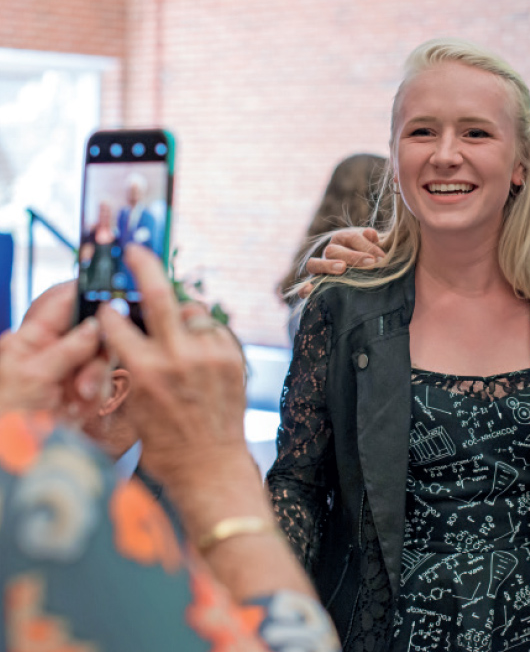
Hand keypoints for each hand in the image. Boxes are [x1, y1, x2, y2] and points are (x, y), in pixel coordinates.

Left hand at [0, 283, 105, 415]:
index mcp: (34, 337)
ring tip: (77, 402)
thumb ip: (68, 349)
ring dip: (95, 384)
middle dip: (94, 359)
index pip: (65, 302)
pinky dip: (95, 400)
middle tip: (85, 383)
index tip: (111, 304)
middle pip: (93, 334)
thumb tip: (95, 324)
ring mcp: (68, 369)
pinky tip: (76, 411)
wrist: (15, 458)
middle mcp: (54, 349)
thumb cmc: (8, 415)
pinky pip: (104, 385)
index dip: (89, 297)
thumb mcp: (34, 378)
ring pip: (102, 361)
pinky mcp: (80, 389)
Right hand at [97, 245, 247, 491]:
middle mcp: (178, 358)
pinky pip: (215, 328)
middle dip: (144, 265)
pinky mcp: (233, 357)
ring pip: (193, 309)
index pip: (119, 322)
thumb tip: (128, 331)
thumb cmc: (166, 444)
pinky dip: (204, 331)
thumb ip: (130, 364)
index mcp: (145, 371)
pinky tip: (198, 348)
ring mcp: (210, 355)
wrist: (211, 466)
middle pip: (160, 294)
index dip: (110, 312)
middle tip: (136, 250)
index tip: (108, 305)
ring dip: (181, 312)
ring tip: (177, 328)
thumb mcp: (131, 405)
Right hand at [304, 227, 384, 281]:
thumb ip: (372, 243)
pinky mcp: (314, 285)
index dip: (368, 246)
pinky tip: (310, 290)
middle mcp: (329, 252)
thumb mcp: (373, 249)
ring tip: (342, 268)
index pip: (352, 238)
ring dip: (327, 265)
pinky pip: (303, 287)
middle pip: (333, 250)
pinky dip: (305, 289)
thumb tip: (371, 234)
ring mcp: (319, 269)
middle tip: (371, 263)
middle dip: (353, 256)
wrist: (360, 274)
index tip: (382, 258)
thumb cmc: (370, 260)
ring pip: (314, 264)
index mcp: (343, 239)